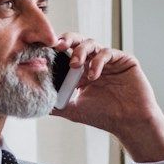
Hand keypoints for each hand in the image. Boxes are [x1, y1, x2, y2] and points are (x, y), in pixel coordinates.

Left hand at [49, 34, 163, 161]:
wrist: (129, 122)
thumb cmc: (104, 116)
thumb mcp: (73, 110)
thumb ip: (56, 104)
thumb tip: (35, 103)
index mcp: (81, 70)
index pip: (65, 53)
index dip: (55, 50)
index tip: (44, 52)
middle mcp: (93, 62)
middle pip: (77, 41)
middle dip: (67, 40)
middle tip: (58, 46)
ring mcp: (108, 60)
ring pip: (91, 43)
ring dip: (81, 51)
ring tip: (75, 65)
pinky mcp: (123, 59)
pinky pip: (107, 53)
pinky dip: (97, 61)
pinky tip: (93, 75)